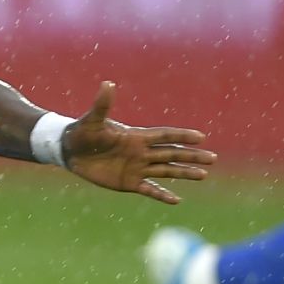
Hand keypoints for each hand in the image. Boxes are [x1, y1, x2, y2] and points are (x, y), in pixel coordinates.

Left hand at [61, 82, 215, 205]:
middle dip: (191, 156)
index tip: (200, 137)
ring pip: (166, 170)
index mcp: (136, 136)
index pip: (164, 136)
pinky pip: (149, 189)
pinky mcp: (129, 183)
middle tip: (212, 158)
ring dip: (184, 173)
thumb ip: (103, 105)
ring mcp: (137, 168)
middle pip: (171, 154)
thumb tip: (108, 83)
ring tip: (203, 175)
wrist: (70, 151)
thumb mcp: (92, 120)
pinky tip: (177, 200)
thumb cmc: (82, 133)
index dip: (181, 136)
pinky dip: (162, 195)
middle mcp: (141, 152)